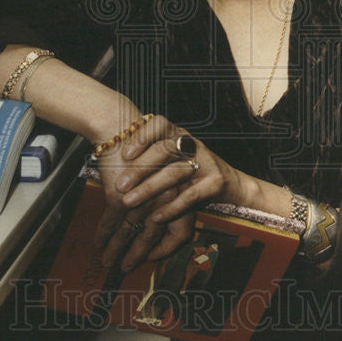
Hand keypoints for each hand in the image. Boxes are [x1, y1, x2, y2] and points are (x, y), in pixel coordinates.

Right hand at [91, 142, 193, 272]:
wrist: (122, 129)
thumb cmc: (143, 149)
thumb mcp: (161, 171)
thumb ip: (163, 197)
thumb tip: (158, 222)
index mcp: (177, 193)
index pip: (180, 232)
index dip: (166, 248)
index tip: (151, 257)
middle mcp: (162, 199)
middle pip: (150, 236)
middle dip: (135, 255)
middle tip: (125, 267)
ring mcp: (140, 200)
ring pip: (128, 232)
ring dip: (116, 249)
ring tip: (107, 260)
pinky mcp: (119, 196)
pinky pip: (110, 221)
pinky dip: (103, 233)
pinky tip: (98, 243)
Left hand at [112, 114, 246, 223]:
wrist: (231, 183)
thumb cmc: (192, 171)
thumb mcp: (171, 158)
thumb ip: (147, 157)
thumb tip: (111, 164)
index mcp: (177, 135)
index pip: (159, 123)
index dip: (141, 136)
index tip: (124, 153)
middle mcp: (191, 144)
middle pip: (164, 149)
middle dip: (139, 168)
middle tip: (119, 185)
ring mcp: (205, 161)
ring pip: (175, 172)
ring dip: (149, 188)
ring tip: (129, 202)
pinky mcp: (215, 182)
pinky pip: (191, 195)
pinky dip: (172, 207)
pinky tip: (156, 217)